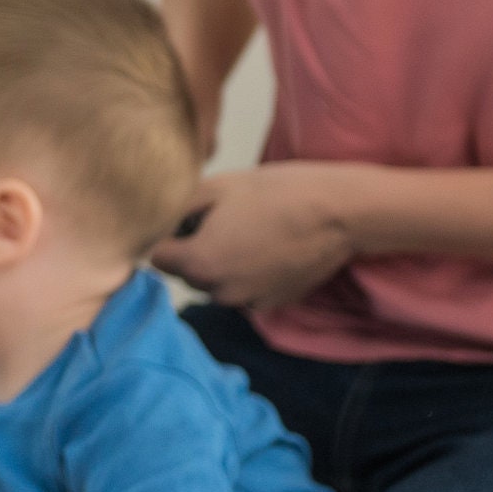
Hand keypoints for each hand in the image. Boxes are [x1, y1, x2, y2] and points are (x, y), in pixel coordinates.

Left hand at [151, 163, 362, 308]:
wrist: (337, 212)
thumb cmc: (275, 192)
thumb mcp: (216, 187)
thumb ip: (175, 209)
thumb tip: (156, 221)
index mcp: (199, 263)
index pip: (157, 256)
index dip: (167, 234)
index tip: (187, 216)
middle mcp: (220, 292)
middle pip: (188, 272)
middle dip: (195, 248)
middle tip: (224, 218)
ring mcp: (248, 302)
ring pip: (217, 282)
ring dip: (222, 262)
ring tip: (250, 230)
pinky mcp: (273, 304)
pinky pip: (245, 289)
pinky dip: (248, 273)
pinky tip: (270, 246)